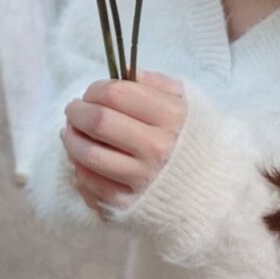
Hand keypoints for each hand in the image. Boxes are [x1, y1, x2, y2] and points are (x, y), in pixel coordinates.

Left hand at [61, 70, 185, 219]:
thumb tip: (123, 73)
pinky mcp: (127, 204)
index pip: (117, 94)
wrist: (208, 187)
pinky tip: (80, 157)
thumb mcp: (184, 102)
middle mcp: (157, 148)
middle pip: (99, 122)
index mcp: (172, 117)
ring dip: (71, 138)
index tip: (91, 92)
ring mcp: (141, 179)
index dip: (95, 89)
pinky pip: (89, 183)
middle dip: (77, 111)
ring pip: (88, 154)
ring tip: (71, 131)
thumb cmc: (190, 137)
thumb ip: (155, 83)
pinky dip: (77, 167)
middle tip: (73, 108)